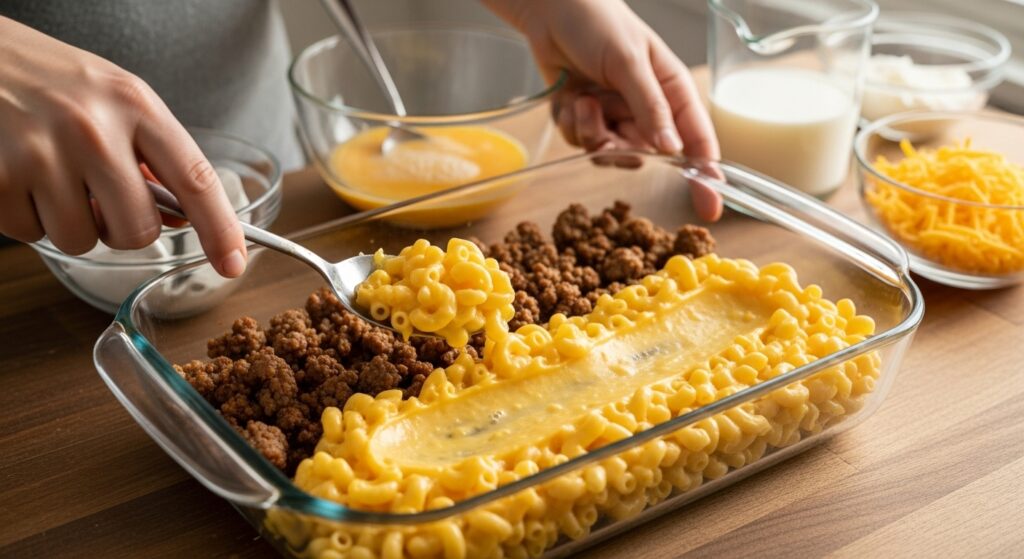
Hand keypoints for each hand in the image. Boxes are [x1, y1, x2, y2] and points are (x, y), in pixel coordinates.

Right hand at [0, 17, 246, 276]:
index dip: (220, 230)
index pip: (195, 180)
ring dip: (69, 223)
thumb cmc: (49, 80)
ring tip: (50, 176)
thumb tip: (183, 219)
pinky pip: (31, 234)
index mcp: (135, 105)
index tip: (233, 263)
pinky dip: (25, 217)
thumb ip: (152, 154)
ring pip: (82, 240)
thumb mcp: (113, 97)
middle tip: (98, 196)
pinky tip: (18, 175)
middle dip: (123, 229)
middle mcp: (92, 128)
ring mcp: (42, 153)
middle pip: (138, 231)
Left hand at [483, 0, 721, 220]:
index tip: (710, 208)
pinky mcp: (589, 120)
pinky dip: (572, 124)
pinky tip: (569, 97)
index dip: (705, 175)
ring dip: (591, 131)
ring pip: (610, 155)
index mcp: (672, 91)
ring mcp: (617, 116)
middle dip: (619, 146)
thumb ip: (650, 108)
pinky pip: (583, 144)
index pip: (697, 141)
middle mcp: (648, 109)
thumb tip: (671, 150)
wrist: (552, 11)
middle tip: (601, 116)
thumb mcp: (629, 63)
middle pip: (645, 157)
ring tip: (583, 98)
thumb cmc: (599, 24)